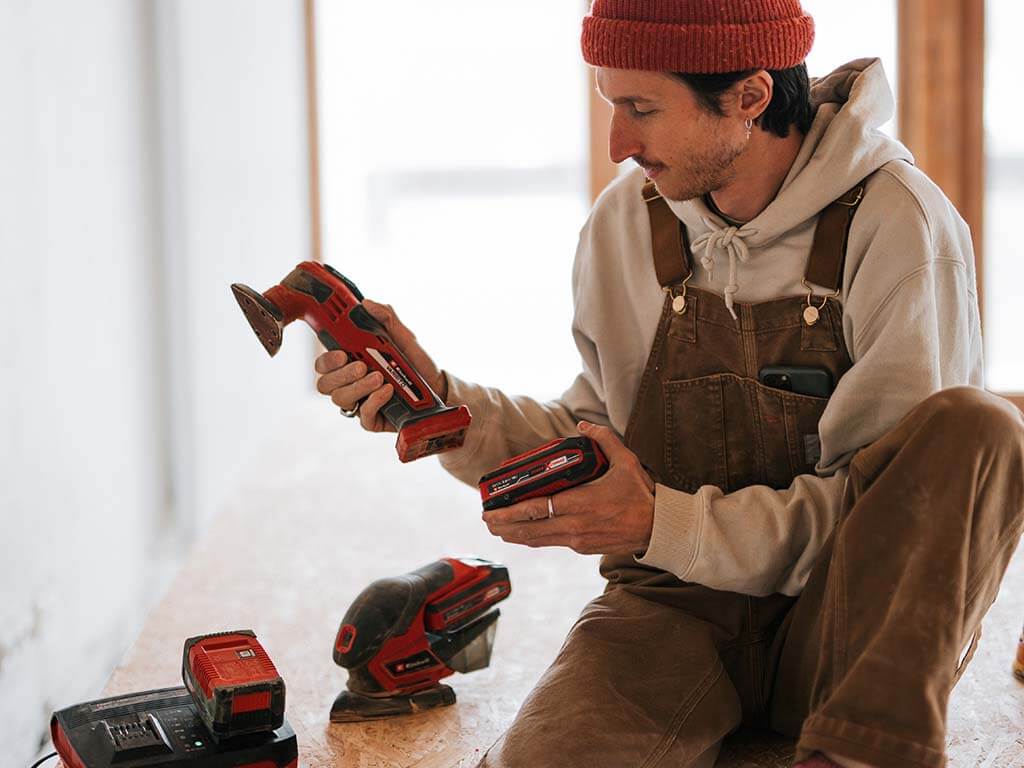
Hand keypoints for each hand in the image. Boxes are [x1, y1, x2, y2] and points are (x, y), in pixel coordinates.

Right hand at [314, 299, 446, 432]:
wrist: (438, 388)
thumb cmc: (417, 363)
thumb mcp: (405, 337)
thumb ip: (386, 318)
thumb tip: (366, 303)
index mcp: (352, 362)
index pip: (325, 363)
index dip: (326, 359)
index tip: (342, 353)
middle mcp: (351, 383)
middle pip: (325, 383)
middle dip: (341, 374)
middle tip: (362, 366)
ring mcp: (360, 402)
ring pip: (340, 399)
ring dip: (359, 386)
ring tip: (380, 378)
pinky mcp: (372, 420)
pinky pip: (363, 415)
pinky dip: (373, 401)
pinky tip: (388, 391)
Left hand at [483, 422, 655, 554]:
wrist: (658, 529)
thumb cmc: (641, 495)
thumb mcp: (625, 462)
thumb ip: (603, 440)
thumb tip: (583, 427)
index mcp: (581, 503)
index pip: (537, 508)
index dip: (511, 511)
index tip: (492, 508)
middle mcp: (575, 525)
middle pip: (529, 528)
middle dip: (504, 525)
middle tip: (487, 519)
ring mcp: (577, 539)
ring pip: (537, 540)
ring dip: (514, 534)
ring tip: (497, 528)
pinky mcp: (581, 547)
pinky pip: (550, 542)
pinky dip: (533, 538)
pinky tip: (522, 533)